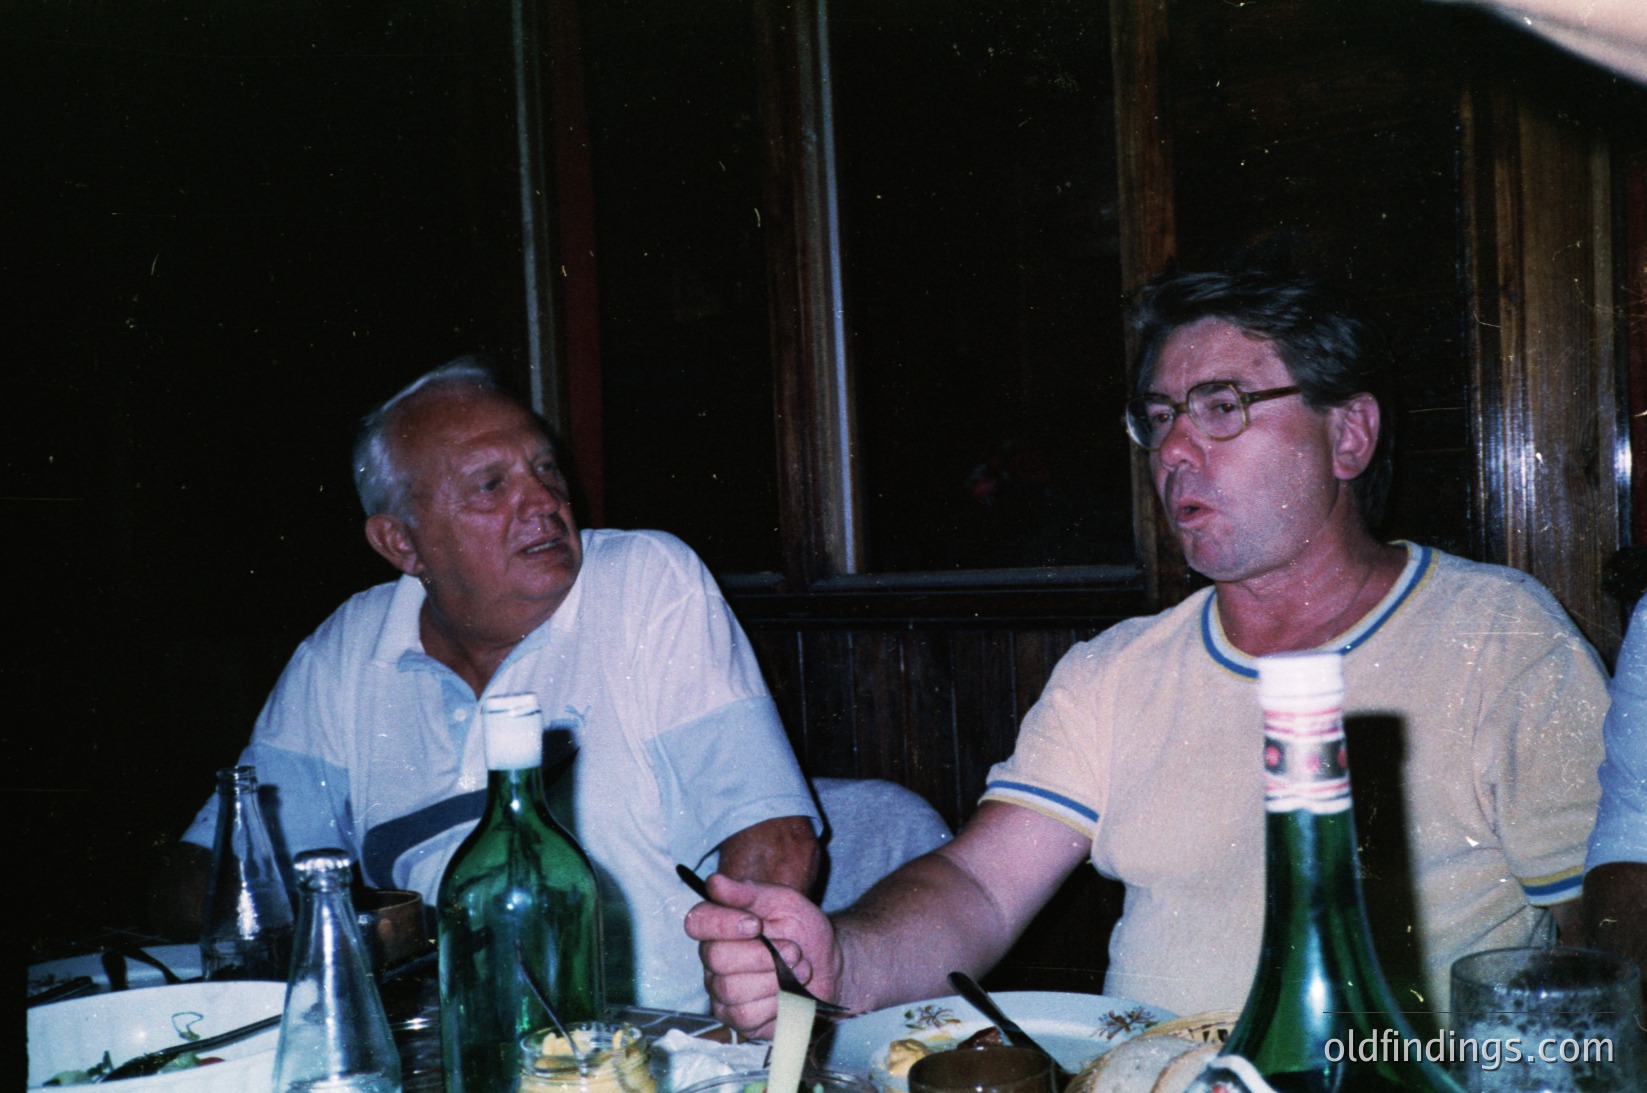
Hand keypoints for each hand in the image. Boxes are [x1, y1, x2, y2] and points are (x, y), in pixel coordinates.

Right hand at [684, 871, 839, 1037]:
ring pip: (733, 989)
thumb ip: (749, 892)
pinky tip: (789, 994)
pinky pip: (746, 1015)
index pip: (697, 922)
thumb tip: (714, 882)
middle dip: (763, 955)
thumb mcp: (784, 902)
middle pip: (717, 958)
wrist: (831, 967)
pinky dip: (775, 1003)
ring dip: (775, 979)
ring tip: (798, 971)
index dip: (723, 924)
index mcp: (719, 926)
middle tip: (793, 951)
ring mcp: (722, 992)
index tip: (757, 924)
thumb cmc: (803, 931)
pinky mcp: (737, 1019)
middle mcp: (713, 959)